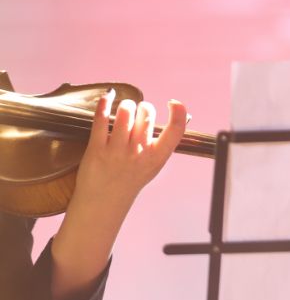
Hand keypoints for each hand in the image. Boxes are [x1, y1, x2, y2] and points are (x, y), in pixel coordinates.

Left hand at [51, 93, 187, 299]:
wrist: (103, 202)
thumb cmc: (131, 180)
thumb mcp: (155, 164)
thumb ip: (165, 142)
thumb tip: (184, 115)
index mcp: (157, 157)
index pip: (176, 129)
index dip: (179, 111)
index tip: (173, 103)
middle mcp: (139, 152)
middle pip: (147, 114)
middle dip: (143, 107)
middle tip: (139, 113)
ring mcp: (117, 151)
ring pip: (125, 112)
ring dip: (125, 106)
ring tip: (123, 110)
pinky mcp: (96, 149)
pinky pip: (100, 120)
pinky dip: (104, 104)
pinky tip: (106, 98)